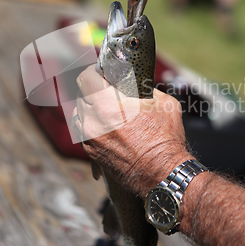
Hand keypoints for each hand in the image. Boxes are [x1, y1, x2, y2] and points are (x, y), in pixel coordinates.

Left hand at [73, 65, 191, 198]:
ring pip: (79, 113)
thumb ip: (144, 88)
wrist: (162, 173)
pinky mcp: (91, 152)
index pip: (85, 78)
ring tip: (105, 108)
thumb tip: (137, 83)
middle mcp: (93, 122)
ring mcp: (89, 139)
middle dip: (92, 89)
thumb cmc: (165, 139)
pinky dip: (90, 124)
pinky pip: (82, 131)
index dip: (92, 71)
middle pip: (81, 95)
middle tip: (106, 89)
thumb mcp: (162, 103)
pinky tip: (106, 125)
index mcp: (107, 105)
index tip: (100, 72)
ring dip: (89, 107)